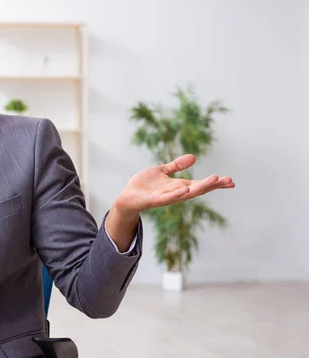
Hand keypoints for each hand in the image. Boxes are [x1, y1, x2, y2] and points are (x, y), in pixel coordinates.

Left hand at [114, 154, 234, 215]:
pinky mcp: (155, 200)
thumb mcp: (161, 171)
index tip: (231, 181)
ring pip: (186, 193)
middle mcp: (176, 193)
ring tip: (214, 180)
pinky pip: (168, 198)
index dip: (215, 183)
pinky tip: (186, 189)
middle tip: (229, 181)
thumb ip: (176, 166)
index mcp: (179, 186)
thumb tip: (193, 157)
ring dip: (200, 187)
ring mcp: (167, 197)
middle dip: (214, 185)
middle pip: (198, 189)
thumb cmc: (144, 186)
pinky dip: (177, 194)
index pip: (200, 184)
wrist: (127, 197)